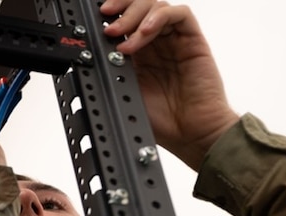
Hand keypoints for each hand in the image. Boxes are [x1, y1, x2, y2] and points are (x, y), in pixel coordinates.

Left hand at [101, 0, 239, 169]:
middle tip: (107, 25)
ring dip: (135, 16)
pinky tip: (145, 32)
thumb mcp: (124, 93)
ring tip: (123, 37)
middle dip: (120, 10)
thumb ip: (112, 69)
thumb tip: (92, 52)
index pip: (123, 21)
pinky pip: (179, 14)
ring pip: (156, 6)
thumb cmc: (162, 121)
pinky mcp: (193, 40)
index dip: (111, 15)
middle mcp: (156, 44)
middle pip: (138, 7)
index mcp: (138, 54)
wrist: (190, 133)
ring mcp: (174, 40)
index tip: (95, 20)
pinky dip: (159, 17)